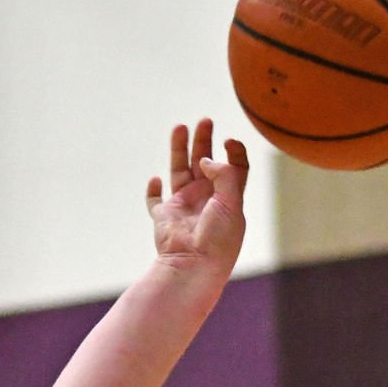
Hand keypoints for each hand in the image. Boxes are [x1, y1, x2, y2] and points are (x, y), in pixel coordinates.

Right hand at [146, 119, 248, 274]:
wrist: (193, 266)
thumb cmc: (218, 240)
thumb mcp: (231, 202)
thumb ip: (225, 174)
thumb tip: (206, 159)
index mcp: (227, 198)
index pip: (234, 168)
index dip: (234, 151)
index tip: (229, 140)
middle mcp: (205, 200)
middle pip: (205, 163)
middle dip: (204, 141)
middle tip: (205, 120)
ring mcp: (183, 207)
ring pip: (179, 171)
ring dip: (179, 150)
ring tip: (180, 127)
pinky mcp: (163, 217)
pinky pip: (155, 200)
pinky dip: (153, 190)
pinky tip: (156, 179)